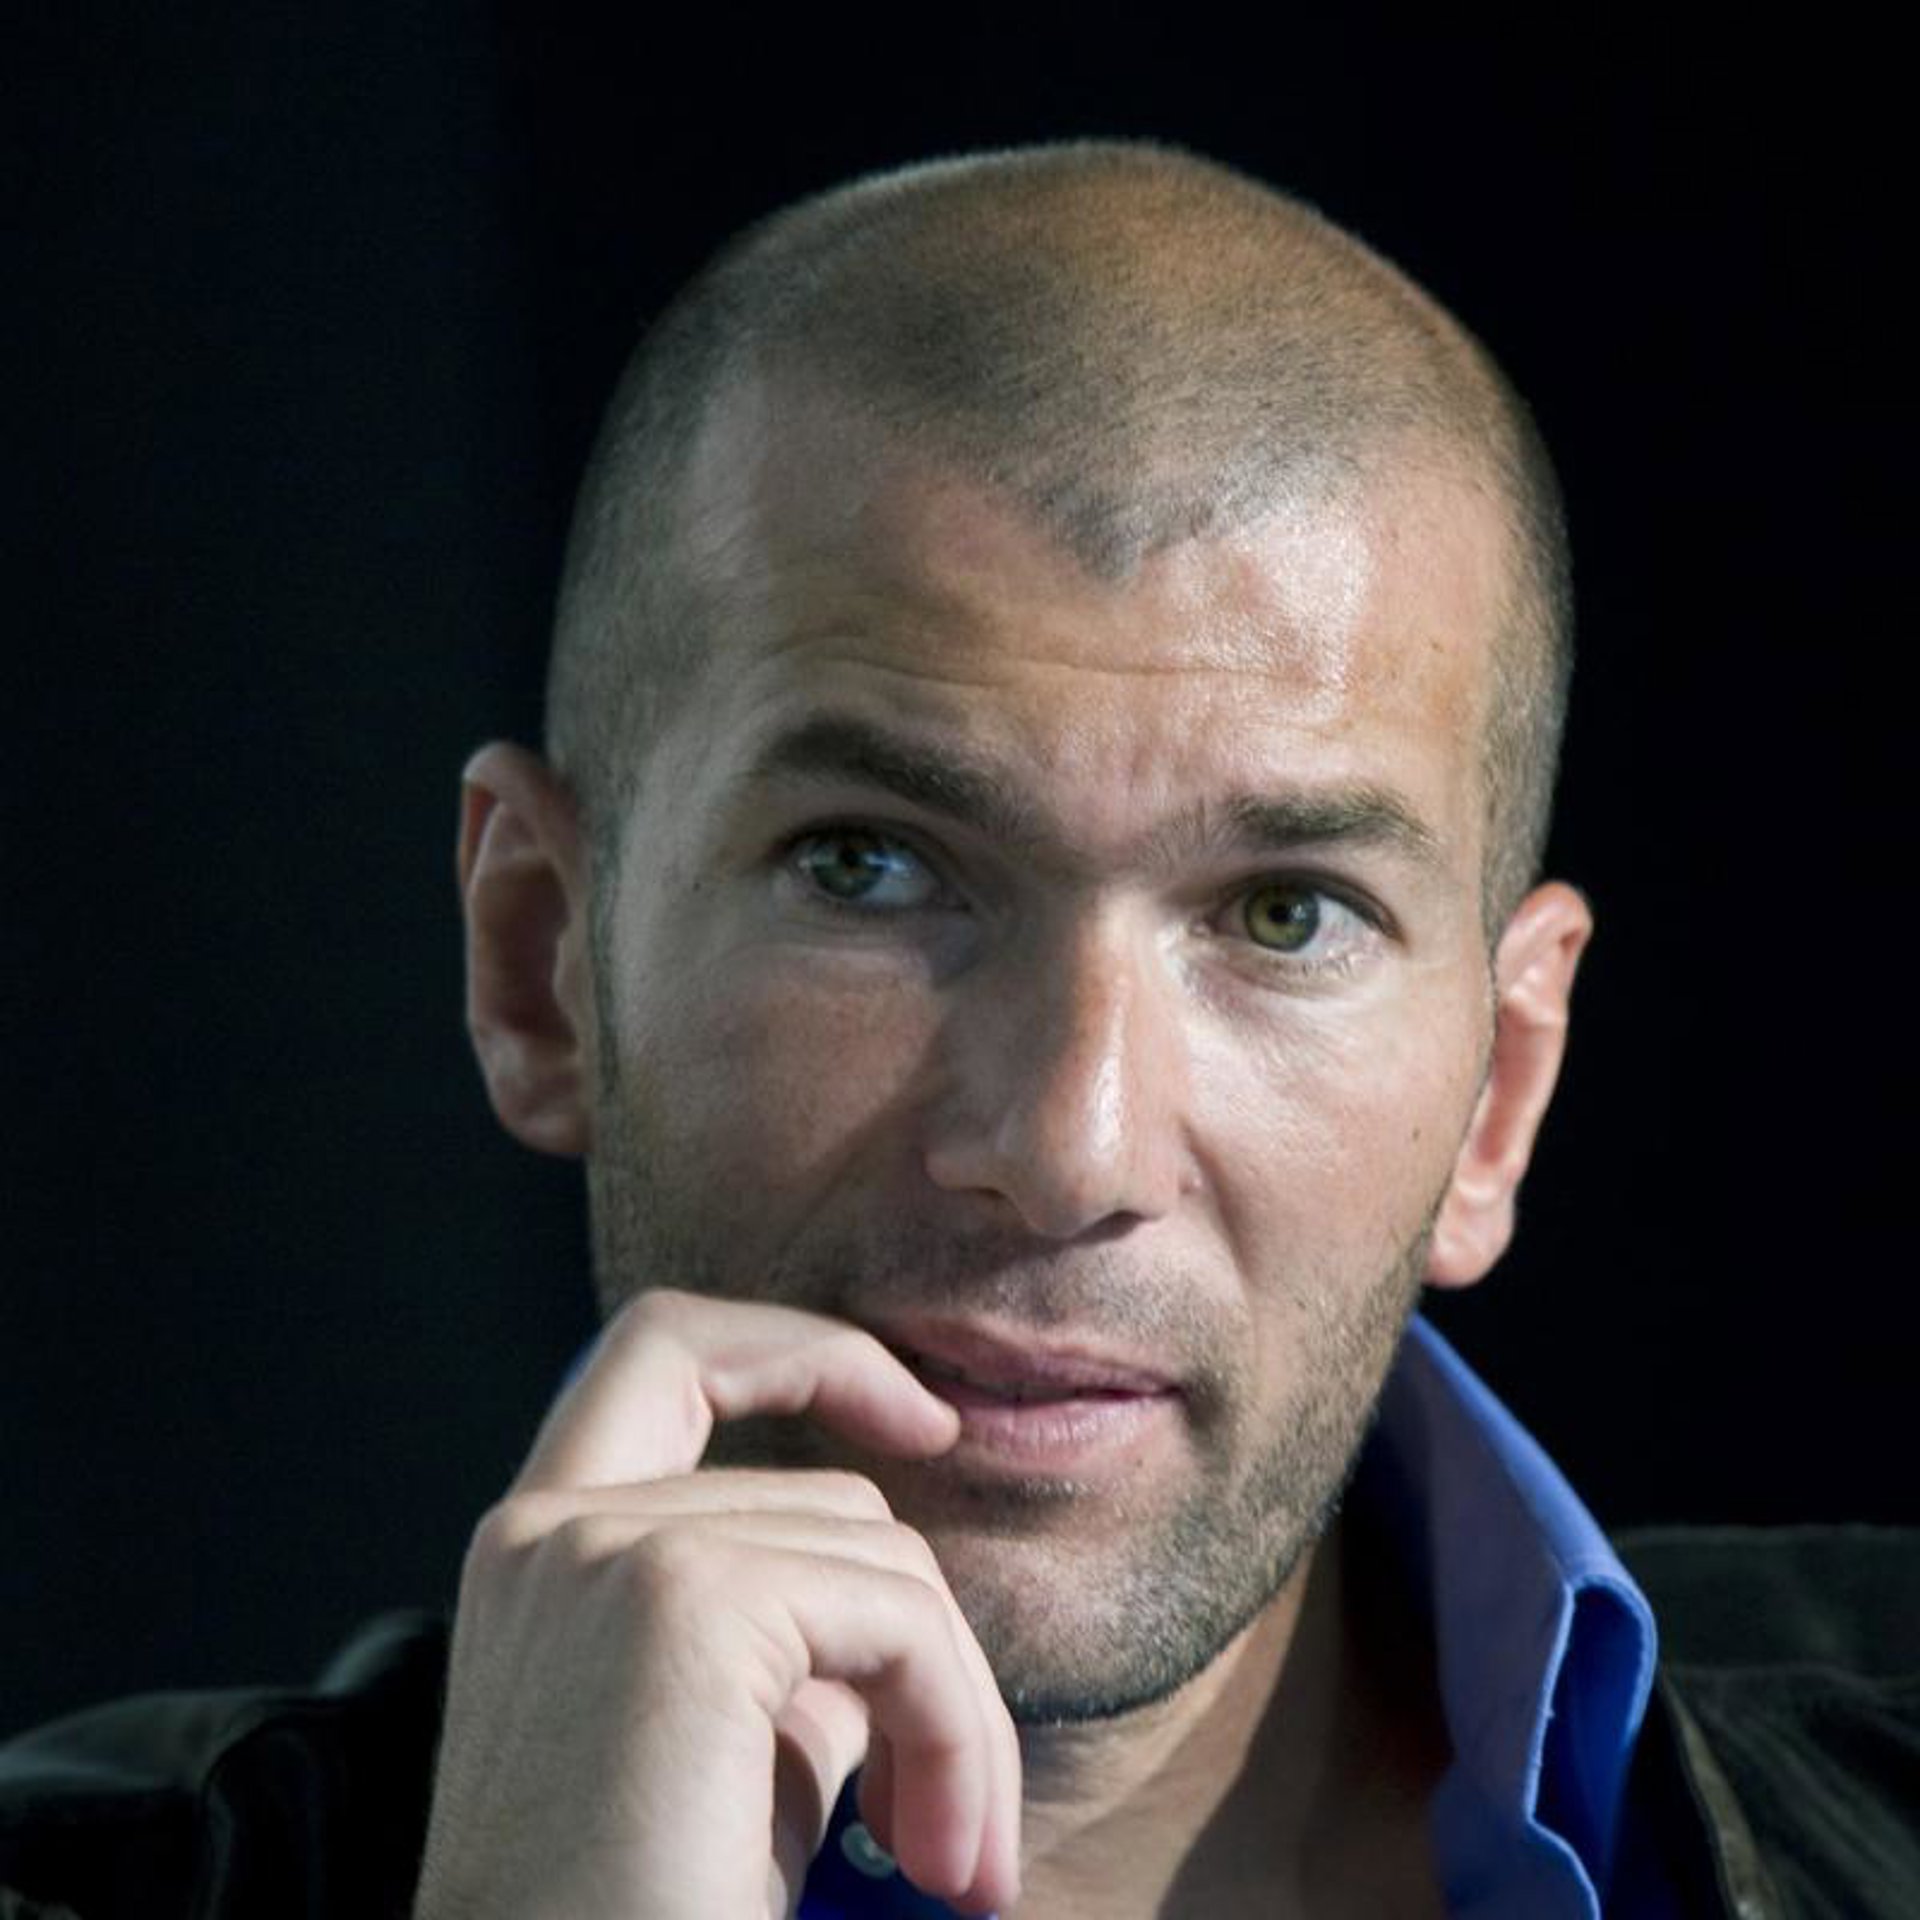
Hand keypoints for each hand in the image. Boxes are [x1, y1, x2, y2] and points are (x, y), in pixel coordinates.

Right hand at [412, 1289, 1022, 1919]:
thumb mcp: (715, 1752)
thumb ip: (782, 1647)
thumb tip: (891, 1606)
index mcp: (538, 1547)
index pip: (669, 1351)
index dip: (805, 1350)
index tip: (920, 1423)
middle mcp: (552, 1525)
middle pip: (830, 1488)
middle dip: (928, 1635)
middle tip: (960, 1791)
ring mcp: (609, 1548)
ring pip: (885, 1562)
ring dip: (953, 1720)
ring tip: (940, 1858)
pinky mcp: (687, 1600)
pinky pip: (900, 1619)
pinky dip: (955, 1732)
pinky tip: (932, 1854)